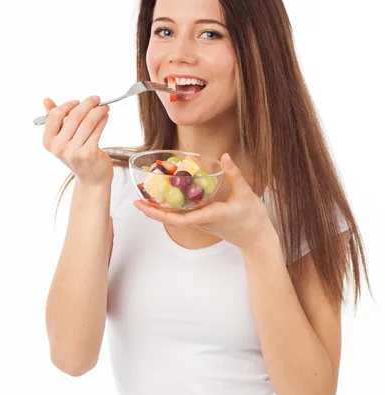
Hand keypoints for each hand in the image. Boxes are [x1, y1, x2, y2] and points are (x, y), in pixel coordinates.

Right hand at [42, 95, 112, 186]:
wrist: (91, 179)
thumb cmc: (77, 156)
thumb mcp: (62, 140)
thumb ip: (54, 120)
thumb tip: (47, 100)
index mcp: (49, 142)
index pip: (55, 116)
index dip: (67, 105)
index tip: (78, 101)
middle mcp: (59, 148)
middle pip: (73, 116)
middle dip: (87, 104)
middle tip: (96, 99)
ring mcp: (74, 151)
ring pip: (87, 122)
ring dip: (98, 111)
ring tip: (104, 107)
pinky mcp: (89, 153)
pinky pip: (97, 130)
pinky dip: (103, 120)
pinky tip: (105, 116)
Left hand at [133, 153, 275, 251]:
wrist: (257, 238)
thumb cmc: (253, 218)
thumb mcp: (246, 193)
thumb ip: (235, 174)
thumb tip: (225, 155)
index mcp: (211, 215)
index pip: (182, 219)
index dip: (162, 214)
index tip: (147, 208)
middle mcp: (203, 221)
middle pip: (172, 220)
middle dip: (153, 212)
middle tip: (136, 202)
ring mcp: (202, 223)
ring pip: (176, 219)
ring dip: (159, 211)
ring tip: (144, 199)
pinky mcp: (203, 221)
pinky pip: (183, 216)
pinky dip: (170, 209)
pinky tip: (164, 199)